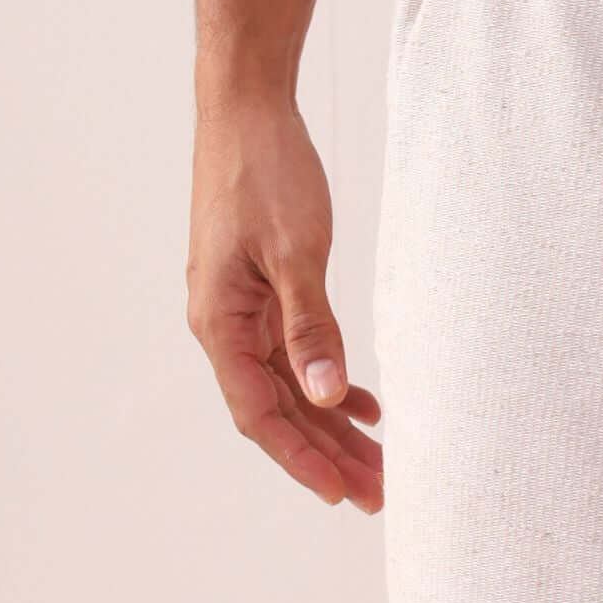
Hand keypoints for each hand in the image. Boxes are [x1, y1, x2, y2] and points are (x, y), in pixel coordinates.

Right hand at [186, 95, 384, 511]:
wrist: (247, 109)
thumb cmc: (266, 171)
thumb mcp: (296, 251)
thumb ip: (312, 326)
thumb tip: (324, 394)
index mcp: (220, 322)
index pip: (258, 413)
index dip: (301, 458)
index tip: (342, 494)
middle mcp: (224, 324)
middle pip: (277, 408)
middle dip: (326, 453)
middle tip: (380, 492)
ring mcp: (243, 308)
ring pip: (290, 384)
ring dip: (331, 423)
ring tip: (382, 461)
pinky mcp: (262, 288)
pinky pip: (294, 352)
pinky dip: (329, 379)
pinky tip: (366, 405)